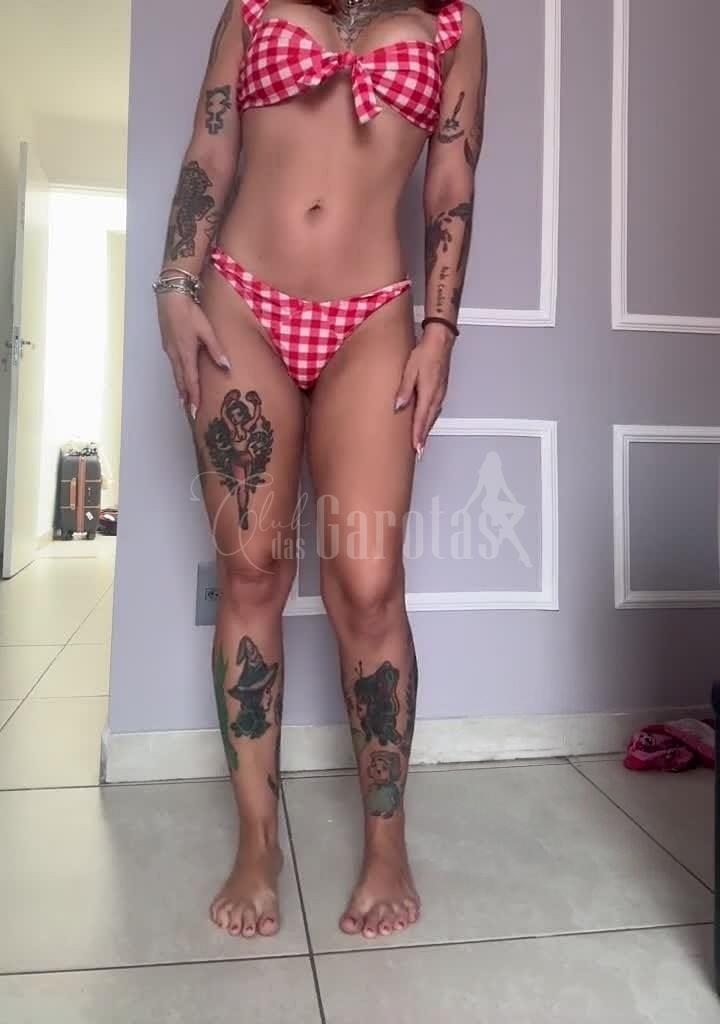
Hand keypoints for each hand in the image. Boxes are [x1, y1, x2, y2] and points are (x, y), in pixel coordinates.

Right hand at [156, 291, 230, 418]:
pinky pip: (173, 366)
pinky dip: (178, 376)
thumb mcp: (206, 330)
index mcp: (186, 354)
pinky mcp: (168, 344)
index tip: (195, 412)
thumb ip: (216, 349)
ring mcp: (170, 350)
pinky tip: (180, 378)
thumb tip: (226, 367)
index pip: (191, 382)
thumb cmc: (189, 312)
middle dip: (186, 397)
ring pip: (176, 374)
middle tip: (190, 411)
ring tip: (184, 400)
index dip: (194, 397)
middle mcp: (175, 355)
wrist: (170, 296)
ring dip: (180, 388)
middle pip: (181, 381)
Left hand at [394, 323, 454, 456]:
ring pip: (432, 417)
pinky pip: (434, 409)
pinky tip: (426, 421)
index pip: (421, 420)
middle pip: (428, 422)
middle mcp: (436, 396)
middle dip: (423, 438)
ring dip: (427, 430)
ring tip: (421, 441)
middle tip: (419, 452)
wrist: (440, 342)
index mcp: (428, 394)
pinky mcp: (440, 390)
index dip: (418, 436)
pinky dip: (430, 419)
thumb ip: (404, 390)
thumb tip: (398, 407)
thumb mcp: (409, 371)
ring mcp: (440, 394)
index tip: (416, 449)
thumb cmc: (425, 354)